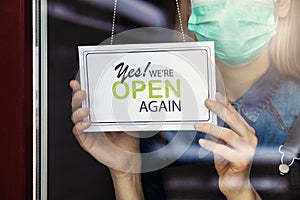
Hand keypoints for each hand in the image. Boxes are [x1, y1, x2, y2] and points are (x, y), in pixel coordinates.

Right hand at [70, 80, 143, 199]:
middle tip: (82, 92)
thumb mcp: (128, 121)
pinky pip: (79, 133)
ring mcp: (89, 131)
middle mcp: (92, 120)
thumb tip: (128, 96)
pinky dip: (81, 127)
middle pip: (78, 106)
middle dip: (77, 97)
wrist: (129, 159)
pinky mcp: (87, 141)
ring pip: (76, 118)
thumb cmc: (128, 140)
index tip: (78, 82)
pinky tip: (87, 124)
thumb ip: (125, 110)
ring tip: (86, 109)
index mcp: (100, 114)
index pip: (88, 100)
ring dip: (78, 112)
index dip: (80, 90)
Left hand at [195, 92, 259, 199]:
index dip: (226, 104)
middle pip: (233, 120)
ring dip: (210, 127)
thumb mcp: (223, 144)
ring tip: (197, 125)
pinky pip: (224, 149)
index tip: (216, 95)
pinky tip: (202, 142)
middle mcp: (250, 139)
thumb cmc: (230, 163)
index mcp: (247, 132)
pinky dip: (211, 145)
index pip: (236, 114)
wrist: (237, 184)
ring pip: (227, 133)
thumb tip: (208, 118)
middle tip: (206, 102)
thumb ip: (219, 132)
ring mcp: (248, 149)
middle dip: (219, 109)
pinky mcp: (242, 160)